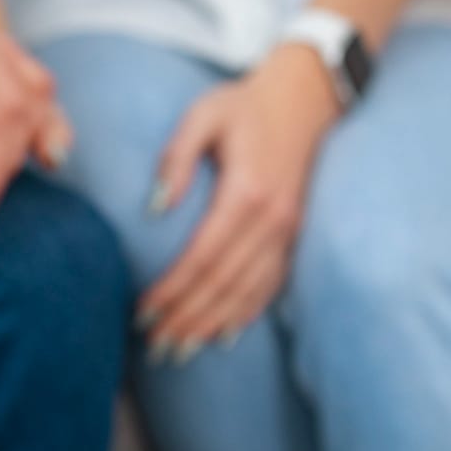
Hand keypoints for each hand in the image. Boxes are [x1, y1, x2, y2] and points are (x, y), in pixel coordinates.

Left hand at [140, 43, 341, 362]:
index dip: (172, 290)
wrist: (307, 97)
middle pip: (223, 283)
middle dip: (186, 319)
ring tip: (180, 352)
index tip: (143, 312)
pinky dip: (245, 314)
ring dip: (212, 326)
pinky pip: (271, 285)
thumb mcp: (203, 115)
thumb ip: (176, 157)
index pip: (202, 256)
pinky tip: (223, 336)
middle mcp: (272, 219)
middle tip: (155, 346)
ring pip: (247, 292)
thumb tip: (155, 208)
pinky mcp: (295, 235)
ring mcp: (289, 231)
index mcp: (247, 192)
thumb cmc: (245, 105)